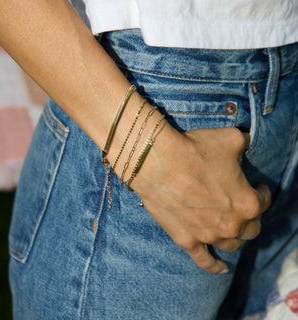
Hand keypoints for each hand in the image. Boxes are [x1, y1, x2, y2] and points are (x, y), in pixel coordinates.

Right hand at [132, 125, 270, 273]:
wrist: (157, 163)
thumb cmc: (194, 150)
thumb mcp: (229, 139)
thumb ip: (245, 142)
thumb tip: (247, 140)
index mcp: (247, 202)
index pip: (264, 201)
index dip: (261, 192)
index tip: (256, 187)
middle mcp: (232, 224)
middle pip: (250, 227)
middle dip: (249, 216)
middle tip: (240, 206)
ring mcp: (209, 235)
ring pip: (232, 244)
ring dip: (234, 236)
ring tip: (229, 226)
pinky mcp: (187, 240)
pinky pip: (204, 261)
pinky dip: (214, 266)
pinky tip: (222, 268)